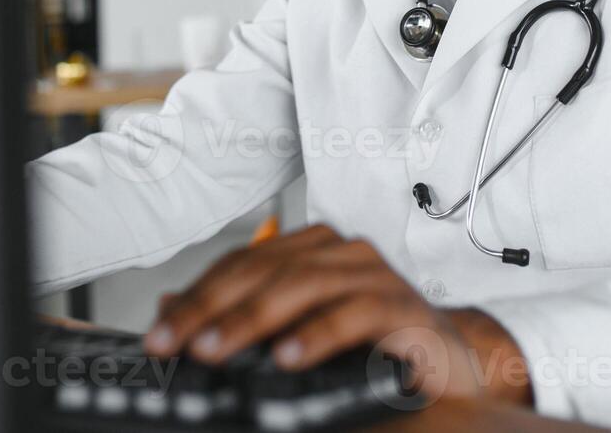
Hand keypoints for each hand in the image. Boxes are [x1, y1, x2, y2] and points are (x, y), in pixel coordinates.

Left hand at [142, 224, 529, 403]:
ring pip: (301, 287)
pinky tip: (288, 357)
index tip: (158, 334)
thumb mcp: (297, 330)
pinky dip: (317, 335)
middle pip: (263, 271)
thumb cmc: (370, 343)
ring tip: (215, 348)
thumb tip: (168, 312)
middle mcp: (341, 252)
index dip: (196, 296)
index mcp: (312, 250)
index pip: (241, 265)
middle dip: (210, 308)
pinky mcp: (403, 308)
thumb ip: (242, 318)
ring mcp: (375, 275)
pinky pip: (353, 315)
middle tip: (173, 342)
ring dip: (252, 320)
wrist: (452, 361)